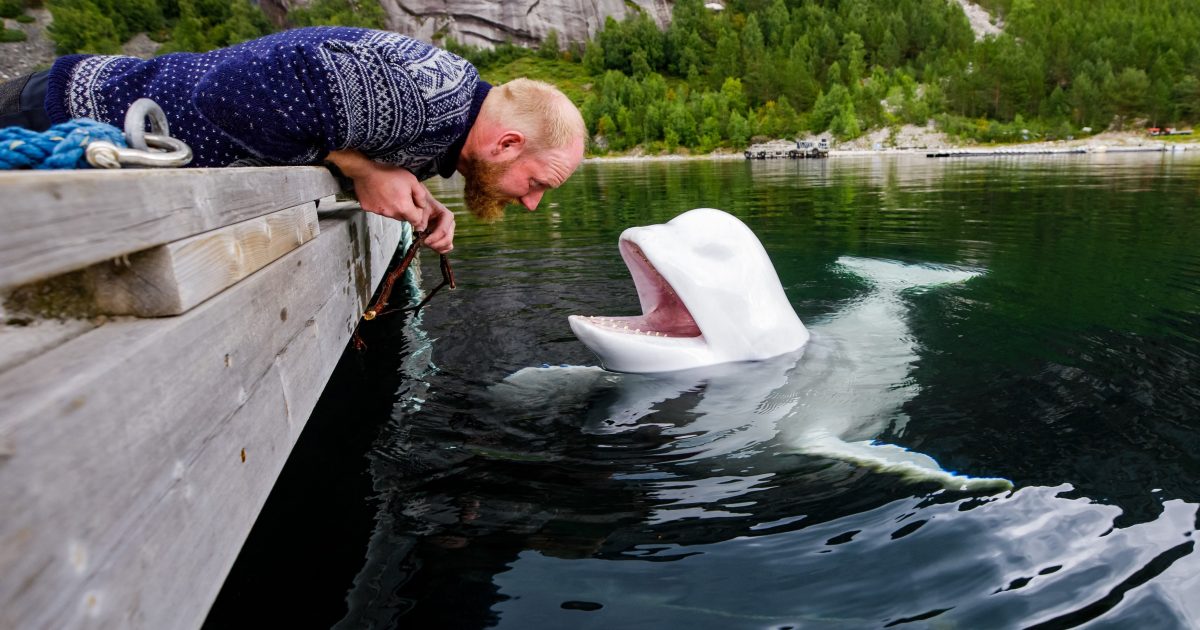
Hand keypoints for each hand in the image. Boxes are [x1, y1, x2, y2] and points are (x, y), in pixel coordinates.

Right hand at [326, 150, 453, 251]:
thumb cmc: (390, 171)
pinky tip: (380, 191)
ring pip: (393, 214)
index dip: (421, 218)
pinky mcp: (367, 208)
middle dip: (409, 211)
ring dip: (395, 206)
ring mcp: (377, 212)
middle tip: (405, 195)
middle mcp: (390, 213)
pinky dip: (382, 203)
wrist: (363, 166)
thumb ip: (421, 200)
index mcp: (403, 208)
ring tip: (390, 190)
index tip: (420, 213)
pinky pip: (380, 209)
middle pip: (406, 219)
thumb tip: (424, 216)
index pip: (418, 222)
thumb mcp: (413, 182)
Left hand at [423, 195, 455, 253]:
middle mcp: (451, 224)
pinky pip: (447, 248)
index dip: (434, 238)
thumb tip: (419, 233)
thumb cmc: (423, 206)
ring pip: (448, 245)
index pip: (443, 231)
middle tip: (422, 243)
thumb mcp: (421, 211)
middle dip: (434, 244)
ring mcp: (450, 231)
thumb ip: (420, 222)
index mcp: (447, 215)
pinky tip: (430, 245)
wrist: (424, 206)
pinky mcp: (447, 237)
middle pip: (447, 239)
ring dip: (436, 247)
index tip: (423, 241)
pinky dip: (439, 249)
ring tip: (424, 242)